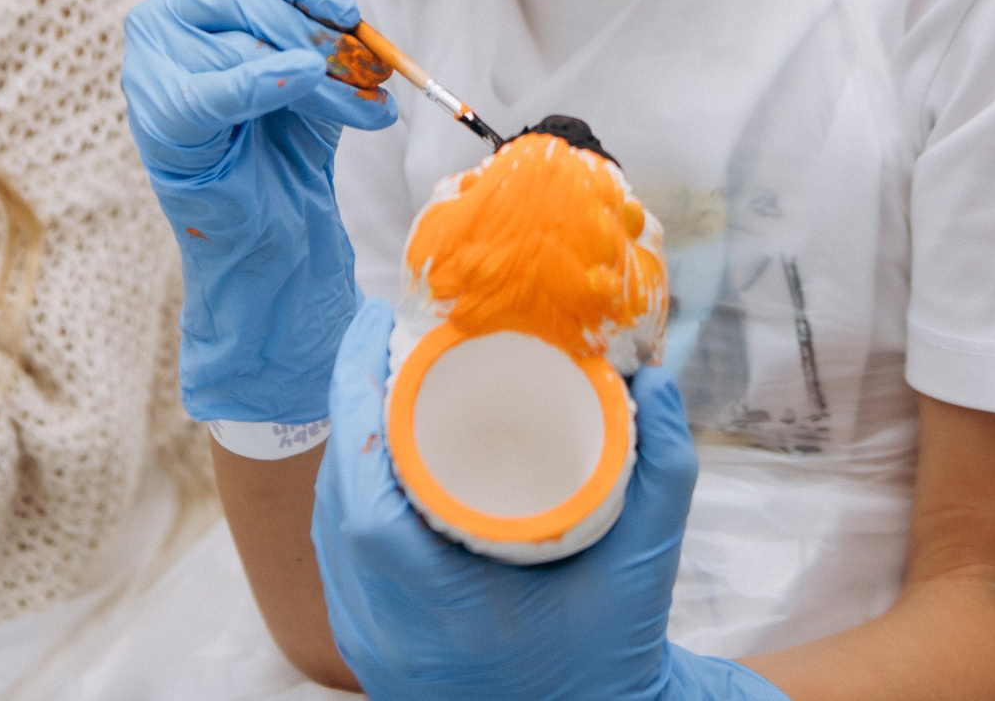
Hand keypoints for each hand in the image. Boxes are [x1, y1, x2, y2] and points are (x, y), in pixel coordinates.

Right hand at [121, 0, 398, 425]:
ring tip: (364, 103)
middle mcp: (165, 15)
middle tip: (372, 60)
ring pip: (243, 39)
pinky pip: (220, 86)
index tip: (349, 6)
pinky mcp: (161, 115)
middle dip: (321, 27)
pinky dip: (267, 80)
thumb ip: (312, 4)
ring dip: (321, 70)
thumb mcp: (313, 57)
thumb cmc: (287, 136)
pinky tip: (305, 80)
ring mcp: (154, 64)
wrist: (273, 230)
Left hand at [314, 300, 784, 700]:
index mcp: (444, 610)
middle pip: (337, 502)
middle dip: (350, 411)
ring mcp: (370, 643)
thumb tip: (651, 380)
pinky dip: (350, 498)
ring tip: (379, 385)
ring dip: (348, 451)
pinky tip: (371, 458)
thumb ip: (663, 474)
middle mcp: (388, 631)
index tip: (372, 332)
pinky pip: (338, 558)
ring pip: (331, 528)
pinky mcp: (369, 649)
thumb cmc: (614, 662)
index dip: (354, 406)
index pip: (365, 501)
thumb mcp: (646, 571)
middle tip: (381, 343)